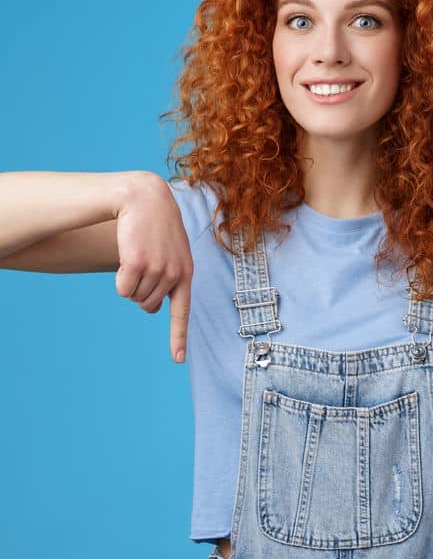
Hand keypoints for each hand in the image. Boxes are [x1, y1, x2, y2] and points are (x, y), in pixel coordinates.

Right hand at [113, 173, 192, 363]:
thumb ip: (167, 280)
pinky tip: (126, 255)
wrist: (146, 198)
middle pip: (147, 305)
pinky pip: (121, 289)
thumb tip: (151, 310)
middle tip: (141, 264)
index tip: (177, 360)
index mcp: (186, 274)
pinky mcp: (138, 263)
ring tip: (136, 255)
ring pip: (133, 298)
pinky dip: (119, 279)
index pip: (182, 312)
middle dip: (139, 292)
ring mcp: (158, 269)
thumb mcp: (169, 254)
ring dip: (129, 282)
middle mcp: (175, 275)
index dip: (178, 337)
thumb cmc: (156, 228)